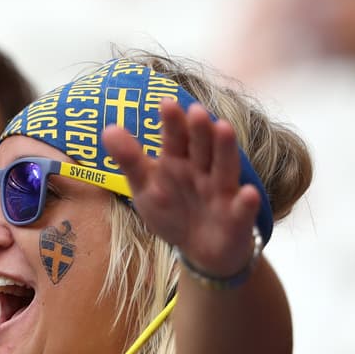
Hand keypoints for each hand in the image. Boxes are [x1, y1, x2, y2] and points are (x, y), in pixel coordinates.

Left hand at [104, 100, 263, 278]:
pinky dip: (246, 202)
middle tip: (195, 110)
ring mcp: (222, 193)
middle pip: (201, 148)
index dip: (172, 123)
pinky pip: (242, 209)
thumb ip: (129, 159)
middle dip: (199, 130)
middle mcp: (203, 171)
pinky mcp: (237, 218)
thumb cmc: (173, 211)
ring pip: (224, 168)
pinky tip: (248, 193)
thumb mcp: (145, 187)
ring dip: (225, 150)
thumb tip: (107, 129)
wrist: (201, 250)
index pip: (175, 139)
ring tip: (223, 128)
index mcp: (179, 162)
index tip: (166, 102)